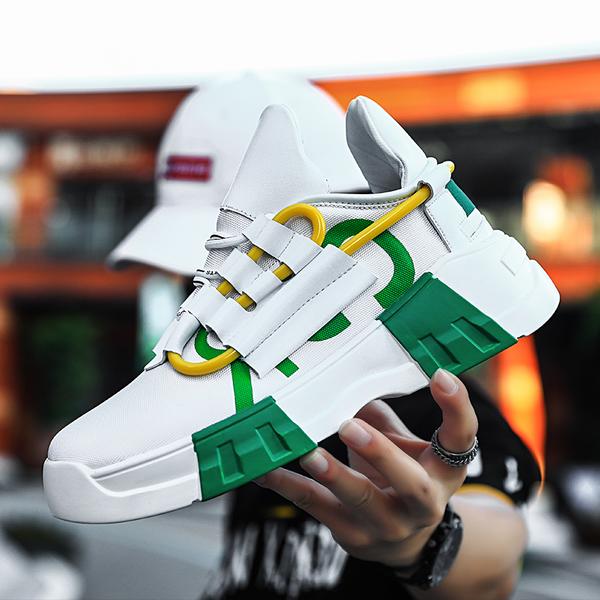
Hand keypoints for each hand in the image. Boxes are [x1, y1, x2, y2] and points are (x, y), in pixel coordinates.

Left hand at [255, 369, 477, 568]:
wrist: (405, 540)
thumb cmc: (403, 476)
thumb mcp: (406, 445)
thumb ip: (381, 414)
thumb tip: (346, 377)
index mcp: (444, 470)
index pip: (463, 438)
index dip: (457, 406)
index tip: (440, 374)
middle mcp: (424, 503)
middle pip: (412, 483)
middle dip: (380, 454)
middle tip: (350, 425)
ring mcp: (388, 525)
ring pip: (361, 502)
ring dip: (332, 476)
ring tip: (307, 453)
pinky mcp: (353, 535)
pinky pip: (318, 508)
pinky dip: (290, 486)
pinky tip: (264, 471)